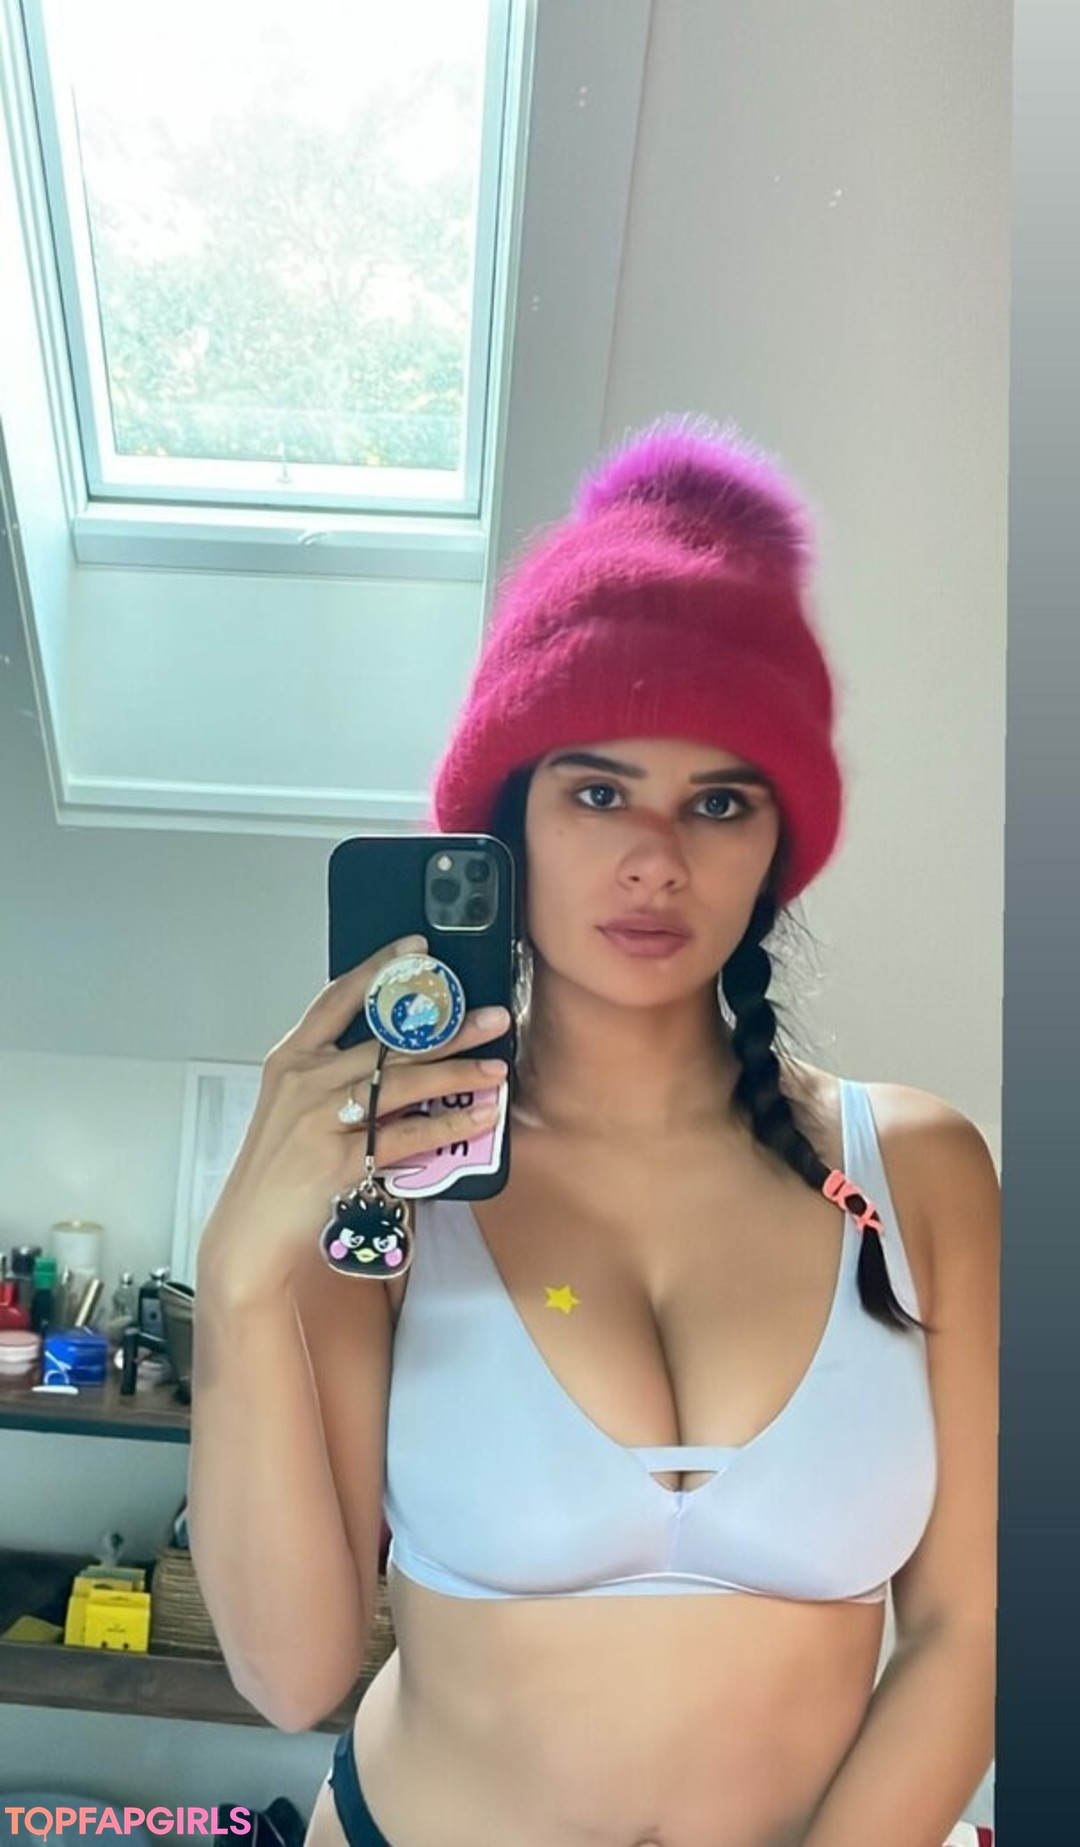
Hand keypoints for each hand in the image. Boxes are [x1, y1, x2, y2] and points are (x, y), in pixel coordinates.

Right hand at [195, 934, 509, 1300]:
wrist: (250, 1228)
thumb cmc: (278, 1167)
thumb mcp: (295, 1105)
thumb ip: (337, 1074)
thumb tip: (402, 1051)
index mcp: (291, 1058)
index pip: (338, 998)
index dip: (380, 969)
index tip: (419, 950)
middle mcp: (304, 1079)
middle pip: (386, 1041)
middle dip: (448, 1027)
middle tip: (492, 1017)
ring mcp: (319, 1116)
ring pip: (402, 1083)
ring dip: (457, 1073)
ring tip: (496, 1069)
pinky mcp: (337, 1158)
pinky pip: (405, 1134)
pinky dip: (447, 1125)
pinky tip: (477, 1117)